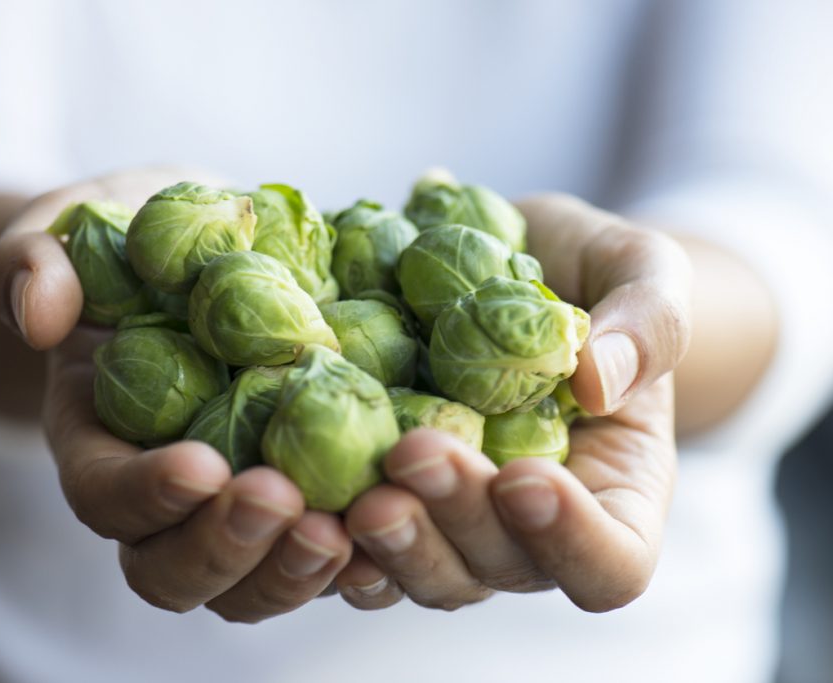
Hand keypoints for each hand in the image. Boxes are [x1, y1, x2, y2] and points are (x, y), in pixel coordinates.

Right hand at [0, 168, 352, 622]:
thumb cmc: (122, 243)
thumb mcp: (67, 232)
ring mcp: (237, 504)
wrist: (193, 258)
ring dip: (297, 569)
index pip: (106, 495)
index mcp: (99, 443)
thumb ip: (32, 260)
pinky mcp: (306, 492)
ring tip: (349, 529)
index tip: (201, 465)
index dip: (146, 494)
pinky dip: (365, 553)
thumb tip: (37, 310)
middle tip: (283, 504)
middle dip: (228, 549)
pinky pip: (330, 550)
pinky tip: (402, 517)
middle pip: (177, 570)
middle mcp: (166, 497)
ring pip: (255, 582)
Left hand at [335, 193, 690, 612]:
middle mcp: (526, 528)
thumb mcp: (642, 269)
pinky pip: (357, 541)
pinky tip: (296, 493)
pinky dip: (328, 531)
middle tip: (412, 454)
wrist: (514, 266)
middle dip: (454, 520)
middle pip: (497, 568)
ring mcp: (451, 521)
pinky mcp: (387, 494)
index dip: (572, 541)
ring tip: (353, 493)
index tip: (527, 478)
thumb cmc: (594, 275)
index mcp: (611, 493)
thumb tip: (599, 380)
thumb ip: (647, 321)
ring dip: (386, 543)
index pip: (610, 562)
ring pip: (421, 571)